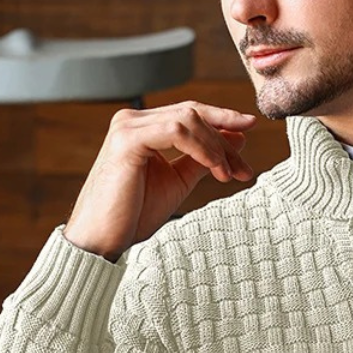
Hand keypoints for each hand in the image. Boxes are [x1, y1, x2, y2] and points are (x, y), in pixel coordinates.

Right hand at [64, 101, 257, 261]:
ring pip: (188, 118)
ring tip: (228, 174)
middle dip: (226, 138)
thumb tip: (235, 139)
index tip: (250, 130)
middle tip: (244, 168)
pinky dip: (202, 148)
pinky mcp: (127, 140)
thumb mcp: (177, 181)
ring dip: (216, 146)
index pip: (190, 113)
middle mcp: (132, 120)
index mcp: (143, 127)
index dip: (222, 120)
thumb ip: (201, 159)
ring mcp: (128, 127)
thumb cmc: (133, 214)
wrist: (103, 240)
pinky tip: (215, 169)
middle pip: (193, 113)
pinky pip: (177, 131)